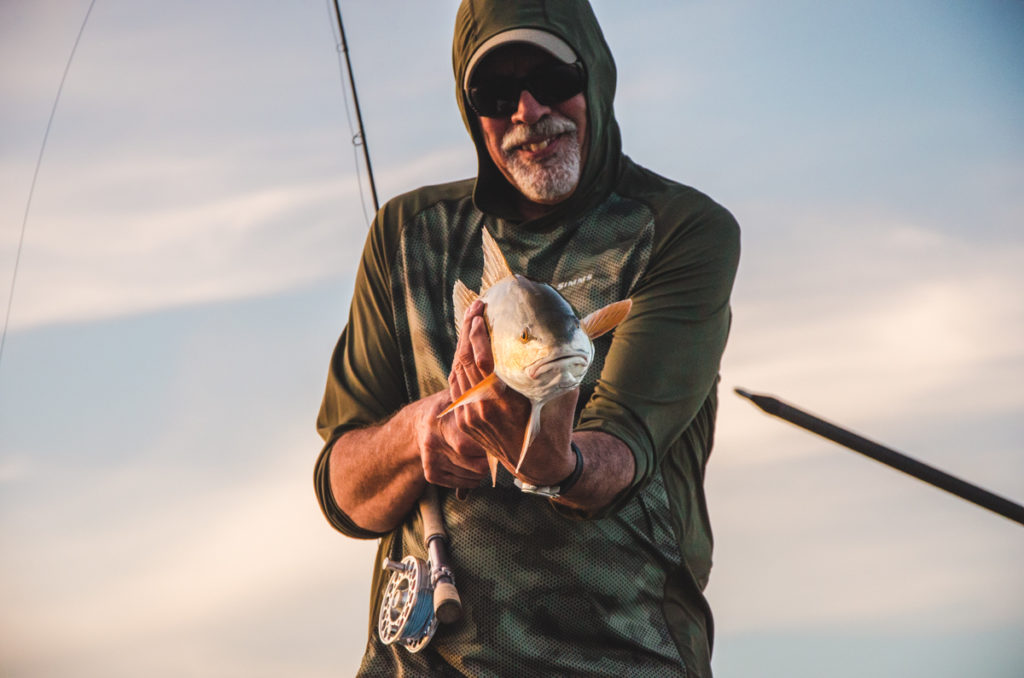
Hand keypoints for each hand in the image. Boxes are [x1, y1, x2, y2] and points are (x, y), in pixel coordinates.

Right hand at [416, 391, 490, 487]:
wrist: (419, 422)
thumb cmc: (447, 407)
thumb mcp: (459, 397)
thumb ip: (476, 398)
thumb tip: (496, 391)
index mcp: (441, 422)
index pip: (471, 444)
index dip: (492, 445)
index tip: (501, 439)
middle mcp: (434, 444)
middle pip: (477, 466)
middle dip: (492, 459)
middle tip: (496, 447)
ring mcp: (432, 461)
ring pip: (473, 477)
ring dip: (484, 468)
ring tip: (482, 453)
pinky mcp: (432, 475)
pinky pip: (465, 483)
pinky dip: (474, 477)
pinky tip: (472, 462)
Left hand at [446, 300, 575, 485]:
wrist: (541, 464)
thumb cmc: (556, 426)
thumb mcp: (564, 394)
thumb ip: (558, 366)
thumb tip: (563, 334)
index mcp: (506, 401)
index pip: (481, 361)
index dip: (477, 334)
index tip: (480, 315)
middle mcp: (483, 408)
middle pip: (464, 361)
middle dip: (467, 331)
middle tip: (475, 311)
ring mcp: (471, 416)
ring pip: (457, 373)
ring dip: (462, 346)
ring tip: (471, 325)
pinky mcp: (465, 421)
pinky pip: (457, 387)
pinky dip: (461, 366)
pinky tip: (468, 351)